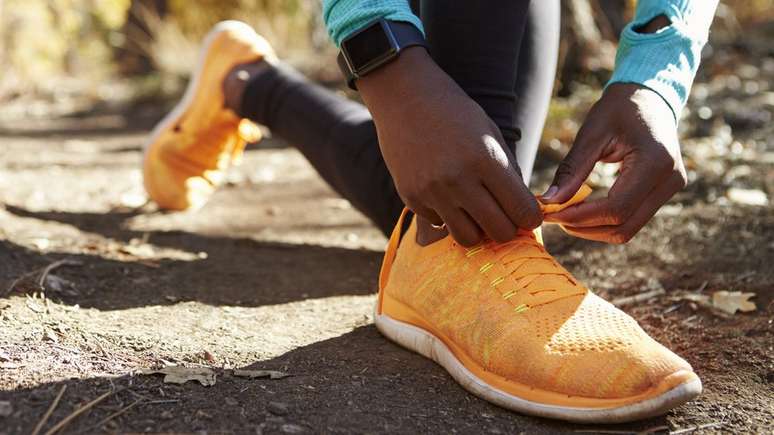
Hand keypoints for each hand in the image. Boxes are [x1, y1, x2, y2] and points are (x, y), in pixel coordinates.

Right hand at [358, 47, 541, 245]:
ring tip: (476, 213)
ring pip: (468, 238)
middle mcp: (459, 180)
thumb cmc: (455, 112)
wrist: (404, 97)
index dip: (530, 218)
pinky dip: (448, 217)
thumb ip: (508, 173)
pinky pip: (440, 224)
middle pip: (499, 232)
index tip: (526, 214)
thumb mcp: (491, 133)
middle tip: (504, 217)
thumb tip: (524, 212)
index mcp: (486, 159)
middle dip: (507, 229)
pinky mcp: (411, 198)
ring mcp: (432, 191)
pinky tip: (447, 195)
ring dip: (477, 229)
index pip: (522, 211)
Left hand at [542, 83, 686, 243]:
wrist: (649, 95)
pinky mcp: (664, 192)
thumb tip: (549, 202)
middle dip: (585, 228)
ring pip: (628, 229)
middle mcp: (670, 180)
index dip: (581, 217)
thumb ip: (572, 169)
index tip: (552, 214)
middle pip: (624, 227)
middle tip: (554, 217)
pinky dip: (605, 220)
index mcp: (655, 162)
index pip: (616, 209)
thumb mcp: (591, 134)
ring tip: (565, 213)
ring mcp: (671, 188)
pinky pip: (632, 218)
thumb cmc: (619, 109)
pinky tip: (582, 209)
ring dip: (594, 229)